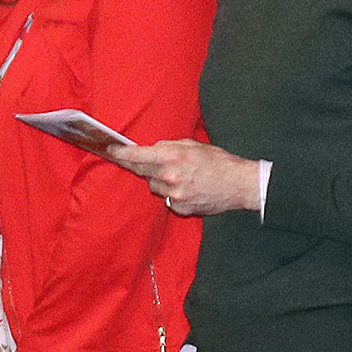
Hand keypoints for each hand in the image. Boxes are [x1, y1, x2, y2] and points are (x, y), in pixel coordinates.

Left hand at [110, 139, 262, 218]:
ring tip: (180, 176)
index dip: (121, 153)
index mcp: (172, 157)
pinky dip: (172, 193)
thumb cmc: (219, 161)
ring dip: (159, 180)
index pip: (137, 156)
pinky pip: (167, 198)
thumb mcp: (194, 145)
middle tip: (144, 161)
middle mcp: (169, 176)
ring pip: (153, 186)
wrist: (240, 184)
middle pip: (141, 171)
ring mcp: (173, 194)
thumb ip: (170, 146)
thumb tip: (152, 149)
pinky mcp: (179, 207)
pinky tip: (188, 188)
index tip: (111, 150)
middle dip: (140, 165)